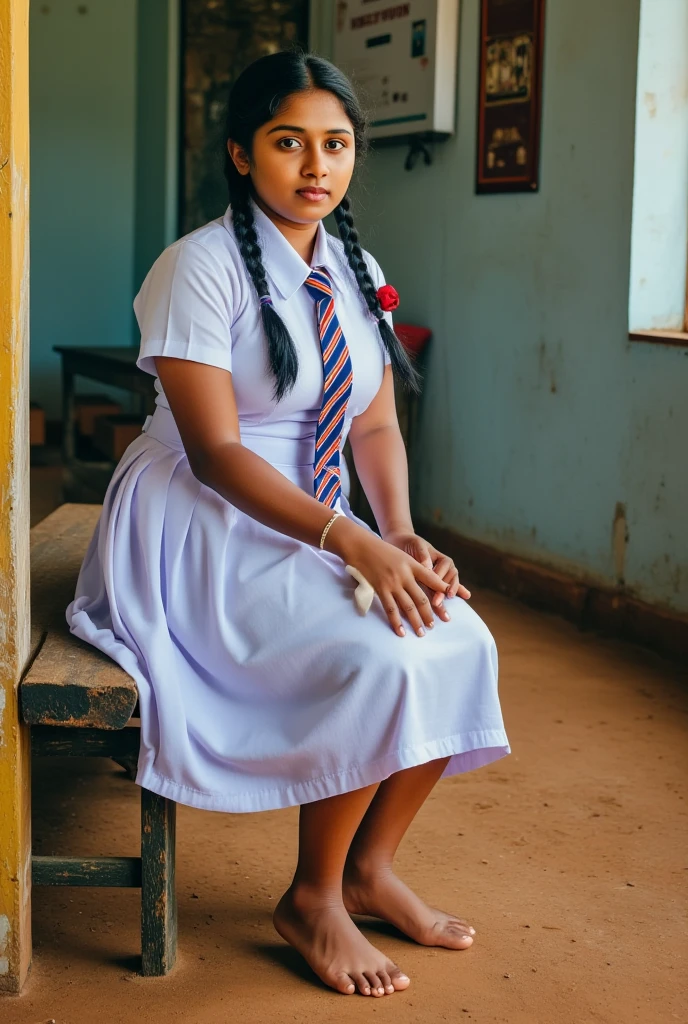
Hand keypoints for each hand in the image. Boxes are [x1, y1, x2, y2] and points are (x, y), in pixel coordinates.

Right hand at [328, 522, 453, 636]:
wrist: (361, 546)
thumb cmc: (381, 550)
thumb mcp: (402, 556)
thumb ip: (414, 568)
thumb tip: (427, 579)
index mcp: (412, 565)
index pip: (432, 579)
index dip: (442, 589)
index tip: (450, 598)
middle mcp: (405, 575)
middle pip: (421, 598)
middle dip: (429, 614)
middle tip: (434, 626)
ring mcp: (393, 584)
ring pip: (408, 607)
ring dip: (416, 621)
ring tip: (421, 632)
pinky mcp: (381, 590)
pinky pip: (391, 609)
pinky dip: (396, 622)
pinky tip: (401, 632)